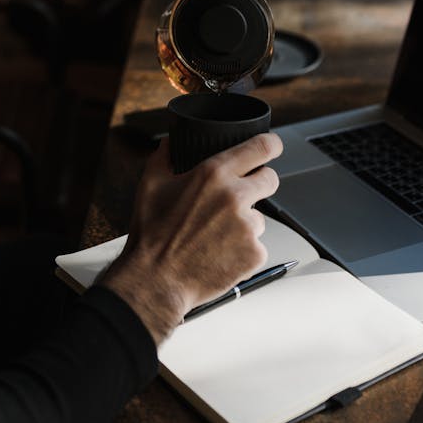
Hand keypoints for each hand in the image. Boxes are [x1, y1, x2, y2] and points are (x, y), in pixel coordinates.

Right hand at [99, 133, 281, 343]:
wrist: (157, 279)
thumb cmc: (152, 233)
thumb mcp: (150, 184)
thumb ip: (164, 156)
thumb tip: (171, 142)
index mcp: (213, 174)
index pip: (260, 148)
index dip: (271, 144)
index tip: (272, 146)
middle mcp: (235, 197)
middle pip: (270, 179)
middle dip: (259, 183)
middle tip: (239, 196)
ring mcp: (248, 227)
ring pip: (260, 216)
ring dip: (245, 221)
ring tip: (216, 233)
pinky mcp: (254, 254)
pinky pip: (257, 244)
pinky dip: (243, 248)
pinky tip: (220, 252)